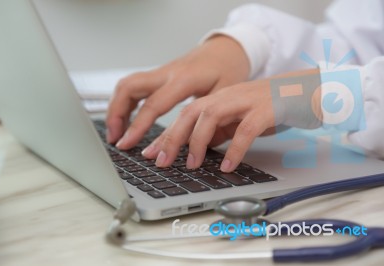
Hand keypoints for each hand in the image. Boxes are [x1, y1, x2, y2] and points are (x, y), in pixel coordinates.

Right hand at [106, 35, 249, 148]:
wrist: (227, 48)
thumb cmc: (229, 69)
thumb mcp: (224, 96)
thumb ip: (206, 120)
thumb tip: (190, 149)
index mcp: (184, 79)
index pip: (153, 105)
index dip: (136, 127)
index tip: (125, 144)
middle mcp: (167, 73)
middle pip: (128, 88)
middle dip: (115, 114)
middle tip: (114, 139)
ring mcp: (161, 72)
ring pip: (127, 85)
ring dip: (116, 108)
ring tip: (116, 133)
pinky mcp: (159, 74)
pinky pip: (134, 86)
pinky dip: (125, 103)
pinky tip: (125, 118)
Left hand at [142, 69, 321, 171]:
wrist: (305, 89)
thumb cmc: (270, 106)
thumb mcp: (238, 118)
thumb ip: (219, 130)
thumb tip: (199, 149)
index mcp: (218, 99)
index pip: (185, 116)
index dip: (166, 135)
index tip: (151, 154)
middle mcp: (227, 97)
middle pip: (190, 113)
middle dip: (172, 137)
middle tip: (161, 161)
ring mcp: (245, 101)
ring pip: (211, 116)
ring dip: (197, 141)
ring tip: (192, 165)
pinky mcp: (265, 110)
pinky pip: (245, 130)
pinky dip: (235, 149)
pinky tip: (228, 166)